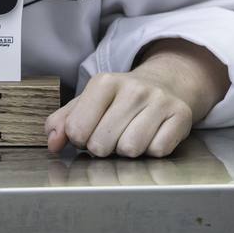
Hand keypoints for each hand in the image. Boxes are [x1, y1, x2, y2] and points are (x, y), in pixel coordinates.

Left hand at [45, 40, 229, 158]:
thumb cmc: (121, 98)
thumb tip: (53, 142)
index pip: (77, 130)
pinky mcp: (181, 115)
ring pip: (130, 149)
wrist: (166, 82)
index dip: (80, 139)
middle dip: (103, 147)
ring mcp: (159, 101)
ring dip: (127, 151)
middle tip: (112, 134)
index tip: (90, 130)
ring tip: (131, 135)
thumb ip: (63, 122)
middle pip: (102, 144)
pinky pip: (157, 151)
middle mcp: (133, 88)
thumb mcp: (88, 101)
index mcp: (104, 82)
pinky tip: (152, 135)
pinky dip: (152, 150)